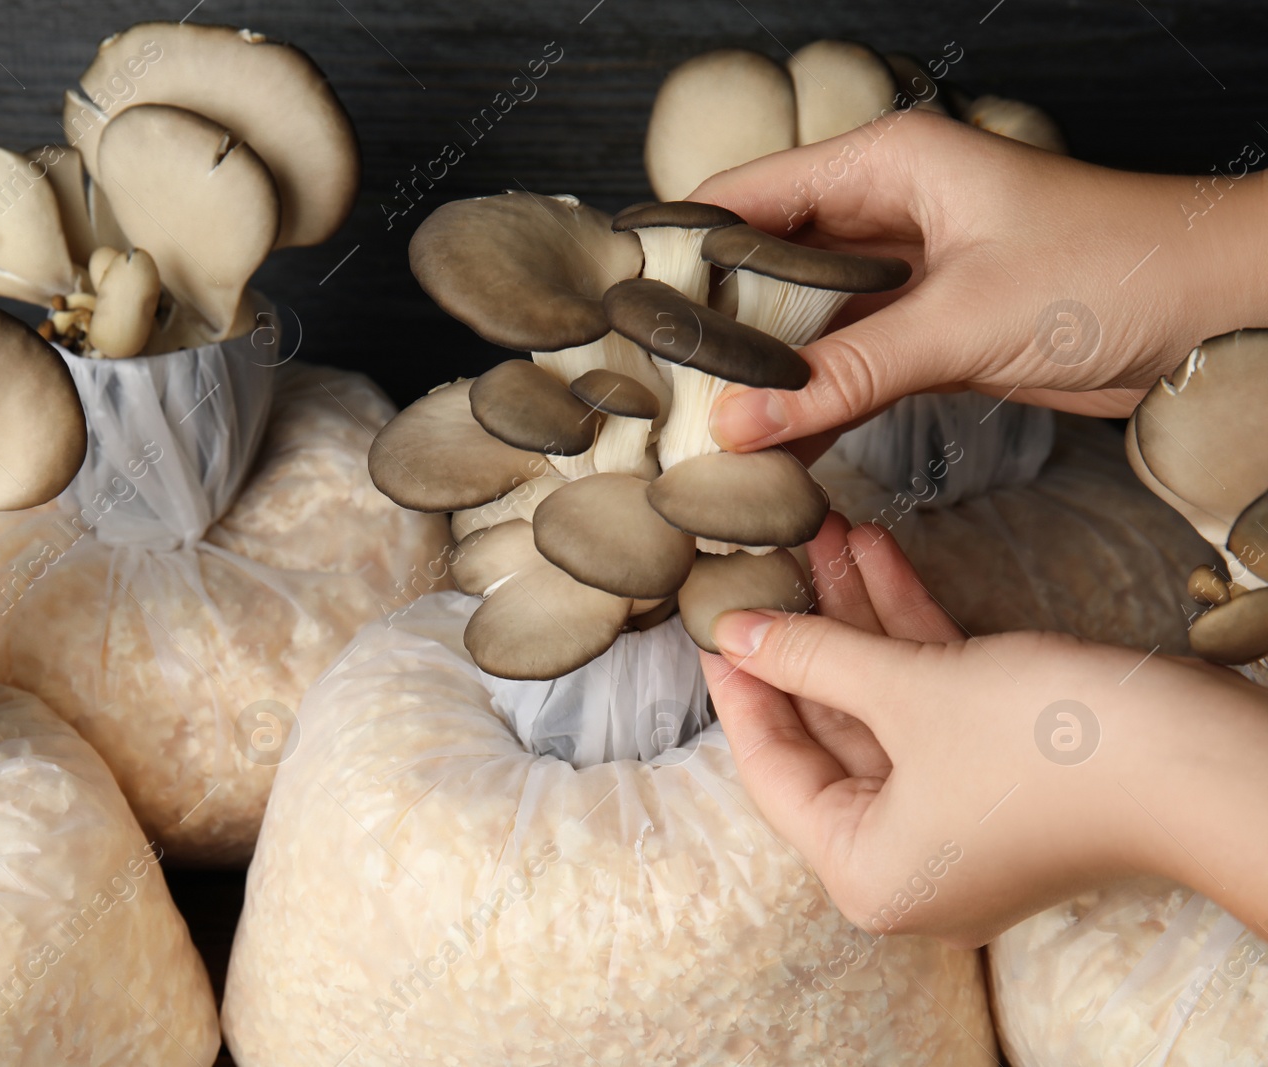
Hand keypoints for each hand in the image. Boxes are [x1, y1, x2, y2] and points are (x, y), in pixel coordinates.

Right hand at [692, 110, 1267, 452]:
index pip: (745, 197)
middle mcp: (883, 211)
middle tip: (651, 383)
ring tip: (694, 422)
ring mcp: (904, 274)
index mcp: (883, 165)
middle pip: (763, 264)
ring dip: (758, 370)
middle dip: (711, 322)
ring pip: (801, 322)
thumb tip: (741, 423)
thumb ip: (844, 375)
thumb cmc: (1112, 270)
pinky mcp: (927, 330)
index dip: (680, 249)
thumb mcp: (962, 318)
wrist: (1215, 312)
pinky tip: (769, 441)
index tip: (624, 311)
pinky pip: (845, 365)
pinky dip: (810, 400)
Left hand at [701, 511, 1267, 947]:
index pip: (770, 767)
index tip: (710, 615)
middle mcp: (906, 856)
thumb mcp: (911, 694)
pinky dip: (908, 631)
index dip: (739, 683)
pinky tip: (879, 553)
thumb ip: (813, 659)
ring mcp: (958, 814)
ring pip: (881, 702)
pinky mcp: (1002, 771)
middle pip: (826, 729)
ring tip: (824, 529)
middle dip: (805, 629)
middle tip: (767, 558)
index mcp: (866, 872)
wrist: (1208, 762)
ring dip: (856, 615)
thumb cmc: (1054, 751)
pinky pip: (932, 699)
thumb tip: (735, 632)